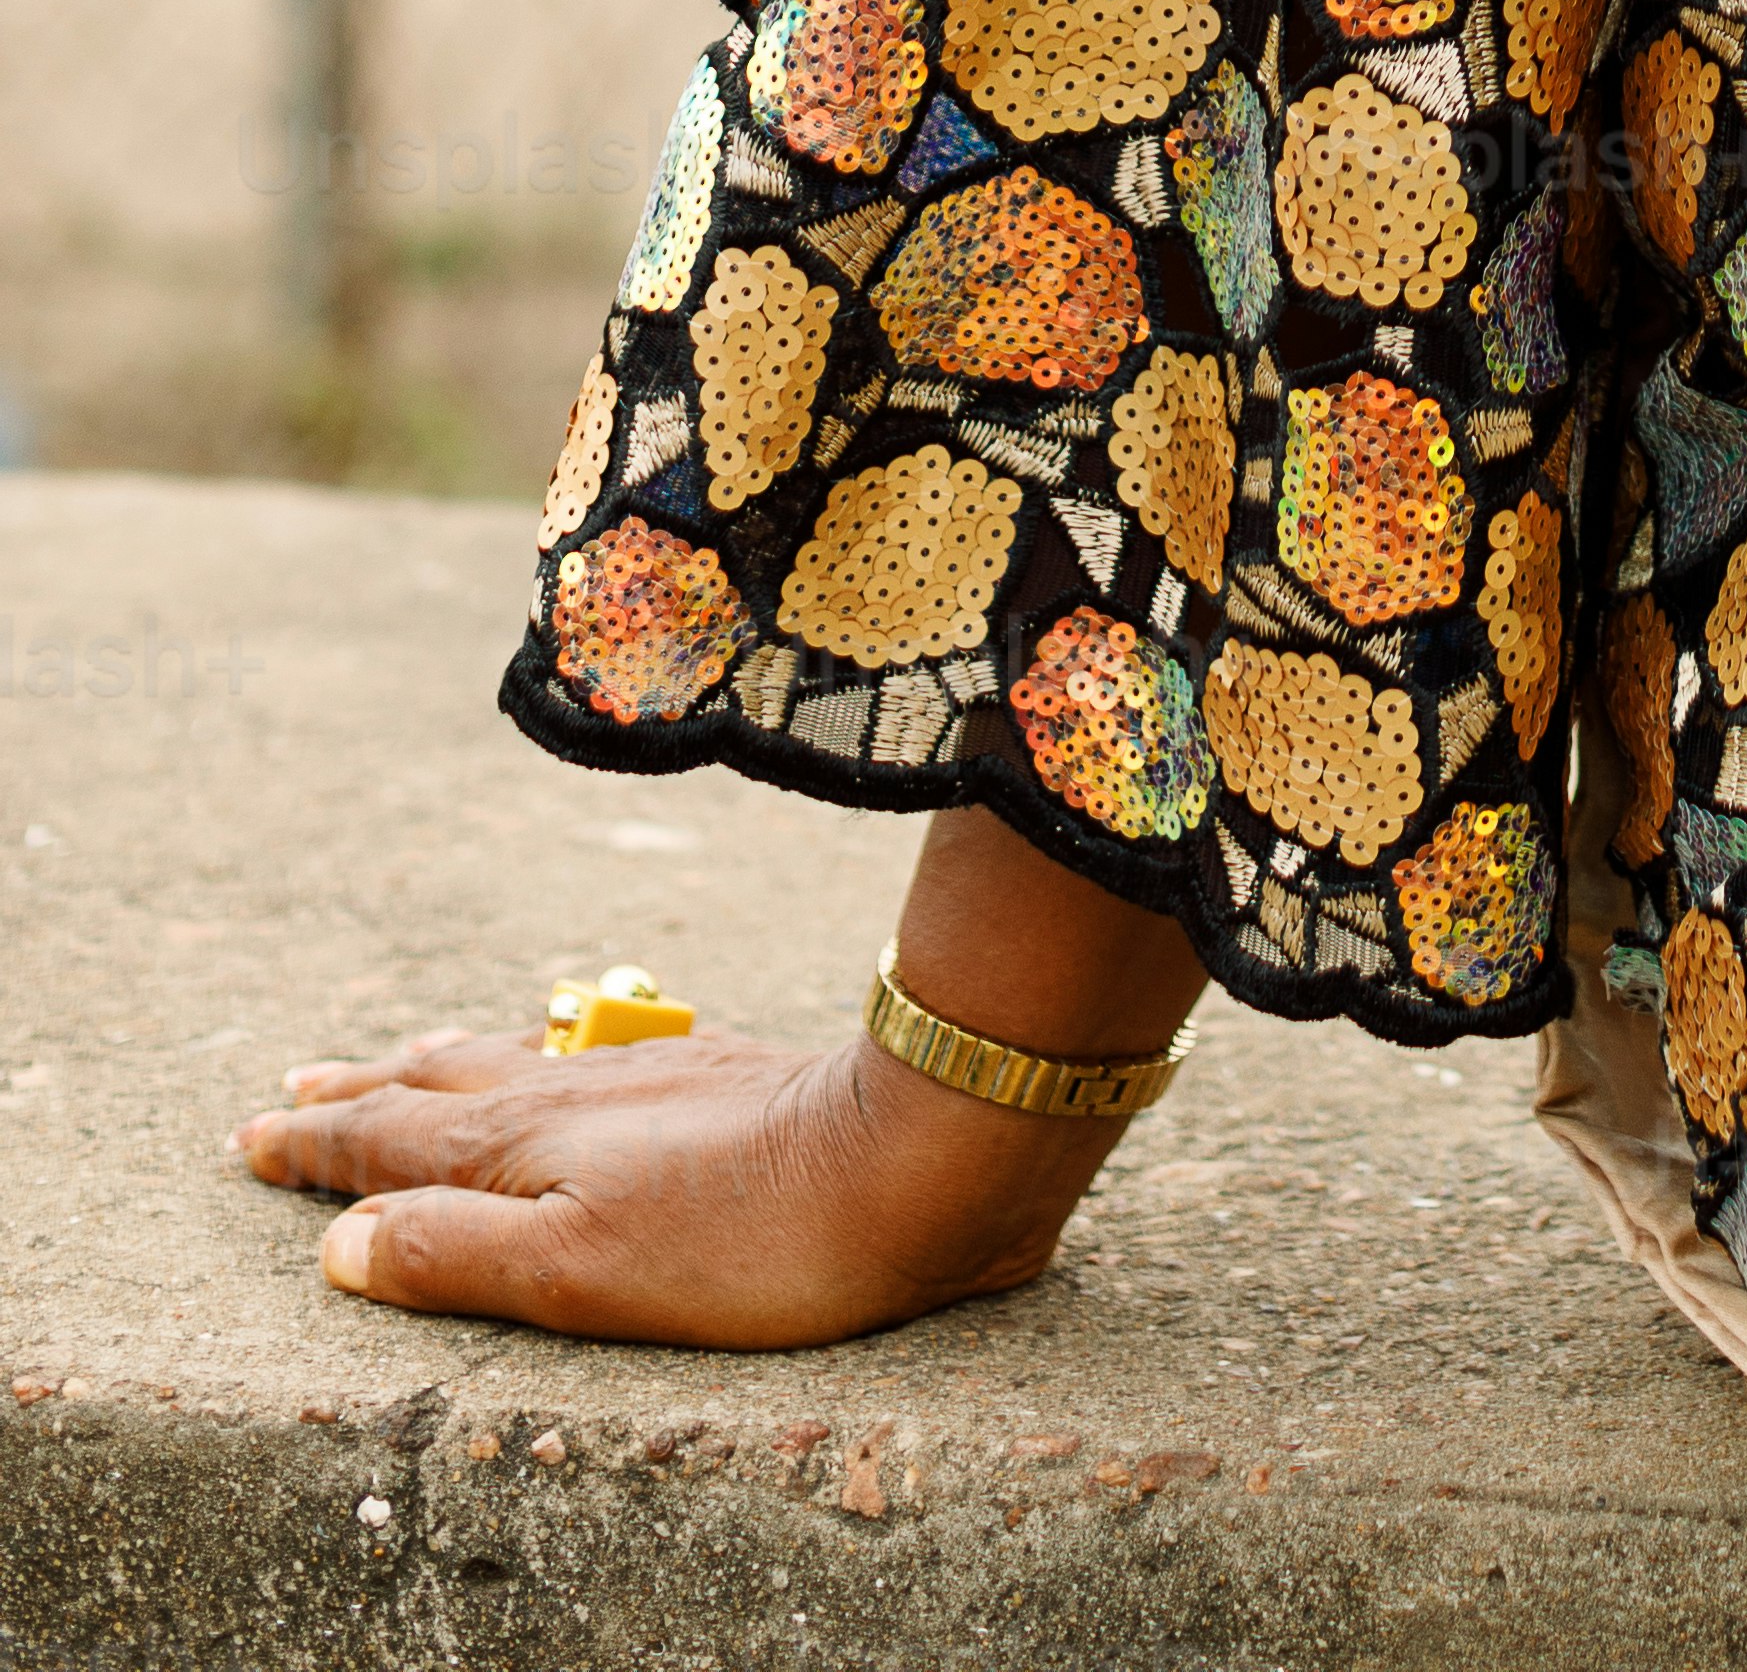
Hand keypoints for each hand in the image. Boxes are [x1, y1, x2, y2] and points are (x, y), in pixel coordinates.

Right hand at [235, 1007, 1139, 1342]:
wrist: (912, 1145)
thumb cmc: (748, 1231)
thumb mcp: (580, 1272)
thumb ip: (456, 1253)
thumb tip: (339, 1243)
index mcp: (525, 1143)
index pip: (389, 1143)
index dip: (317, 1146)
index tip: (249, 1134)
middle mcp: (574, 1090)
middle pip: (439, 1087)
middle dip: (361, 1093)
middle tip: (295, 1085)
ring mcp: (646, 1075)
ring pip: (511, 1061)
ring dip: (438, 1065)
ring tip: (398, 1058)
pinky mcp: (713, 1074)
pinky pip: (582, 1058)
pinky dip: (533, 1058)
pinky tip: (563, 1063)